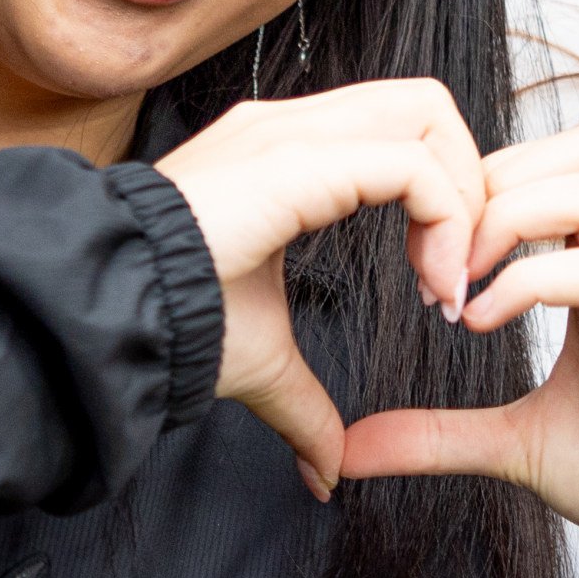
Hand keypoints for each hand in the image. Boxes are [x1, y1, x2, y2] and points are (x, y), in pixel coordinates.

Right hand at [151, 81, 490, 498]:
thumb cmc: (167, 324)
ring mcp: (292, 131)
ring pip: (430, 115)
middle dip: (466, 183)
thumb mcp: (262, 365)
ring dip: (464, 201)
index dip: (441, 198)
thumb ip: (306, 406)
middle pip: (427, 104)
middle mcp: (291, 125)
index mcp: (285, 153)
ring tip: (447, 284)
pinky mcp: (297, 159)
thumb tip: (325, 473)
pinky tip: (432, 288)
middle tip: (457, 271)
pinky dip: (446, 221)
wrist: (112, 313)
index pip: (399, 129)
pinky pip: (413, 165)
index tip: (436, 289)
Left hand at [340, 126, 578, 551]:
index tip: (427, 263)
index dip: (481, 190)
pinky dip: (529, 283)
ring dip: (512, 216)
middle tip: (441, 258)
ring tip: (462, 281)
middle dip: (494, 184)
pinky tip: (482, 324)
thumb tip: (353, 447)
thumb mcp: (517, 446)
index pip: (554, 165)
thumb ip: (438, 434)